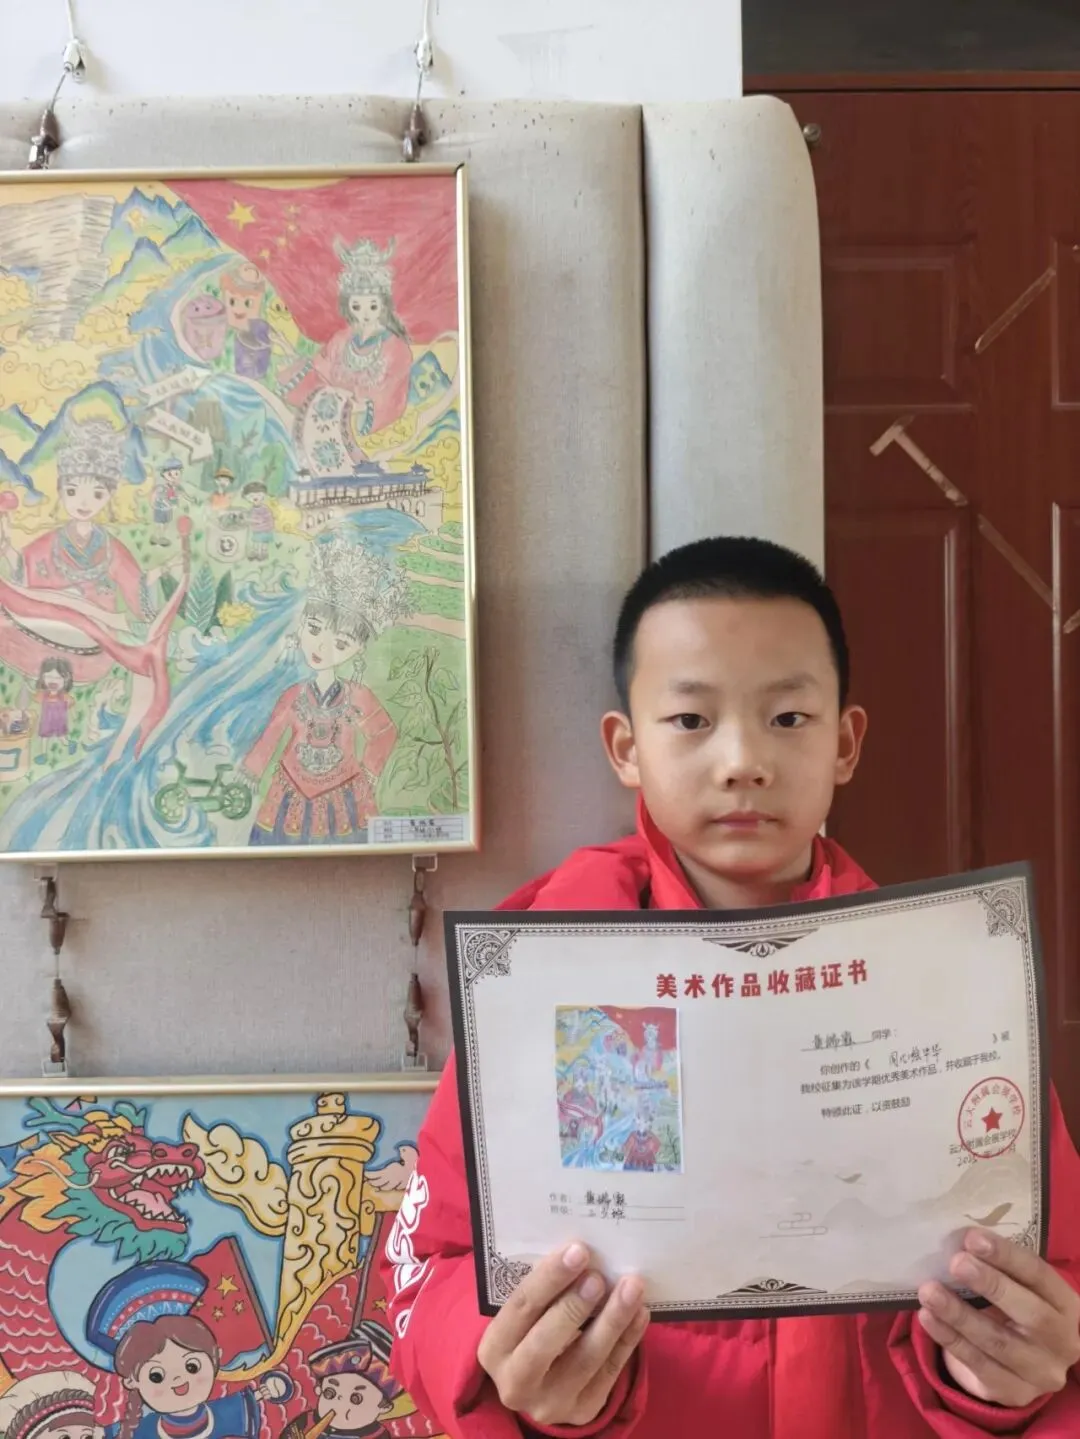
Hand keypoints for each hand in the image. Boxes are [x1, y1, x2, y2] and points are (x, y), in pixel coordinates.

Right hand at [477, 1242, 648, 1428]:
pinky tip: (640, 1313)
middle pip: (545, 1342)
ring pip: (585, 1359)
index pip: (521, 1308)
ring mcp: (550, 1402)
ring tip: (631, 1288)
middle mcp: (515, 1381)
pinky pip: (609, 1373)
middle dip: (575, 1306)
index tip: (577, 1251)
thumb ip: (544, 1293)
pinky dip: (627, 1340)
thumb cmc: (531, 1332)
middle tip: (599, 1276)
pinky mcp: (582, 1411)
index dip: (549, 1279)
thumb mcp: (523, 1317)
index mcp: (494, 1348)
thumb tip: (581, 1254)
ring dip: (611, 1320)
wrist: (538, 1385)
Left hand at [918, 1228, 1079, 1407]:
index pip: (1040, 1276)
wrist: (1022, 1364)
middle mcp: (1063, 1342)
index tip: (973, 1238)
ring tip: (929, 1291)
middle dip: (991, 1285)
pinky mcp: (1014, 1393)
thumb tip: (959, 1242)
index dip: (1007, 1256)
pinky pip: (978, 1364)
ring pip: (998, 1342)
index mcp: (1068, 1306)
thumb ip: (1000, 1268)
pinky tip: (928, 1318)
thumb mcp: (1020, 1288)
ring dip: (960, 1314)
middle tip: (957, 1262)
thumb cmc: (1016, 1309)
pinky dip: (950, 1339)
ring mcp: (1041, 1373)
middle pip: (1031, 1313)